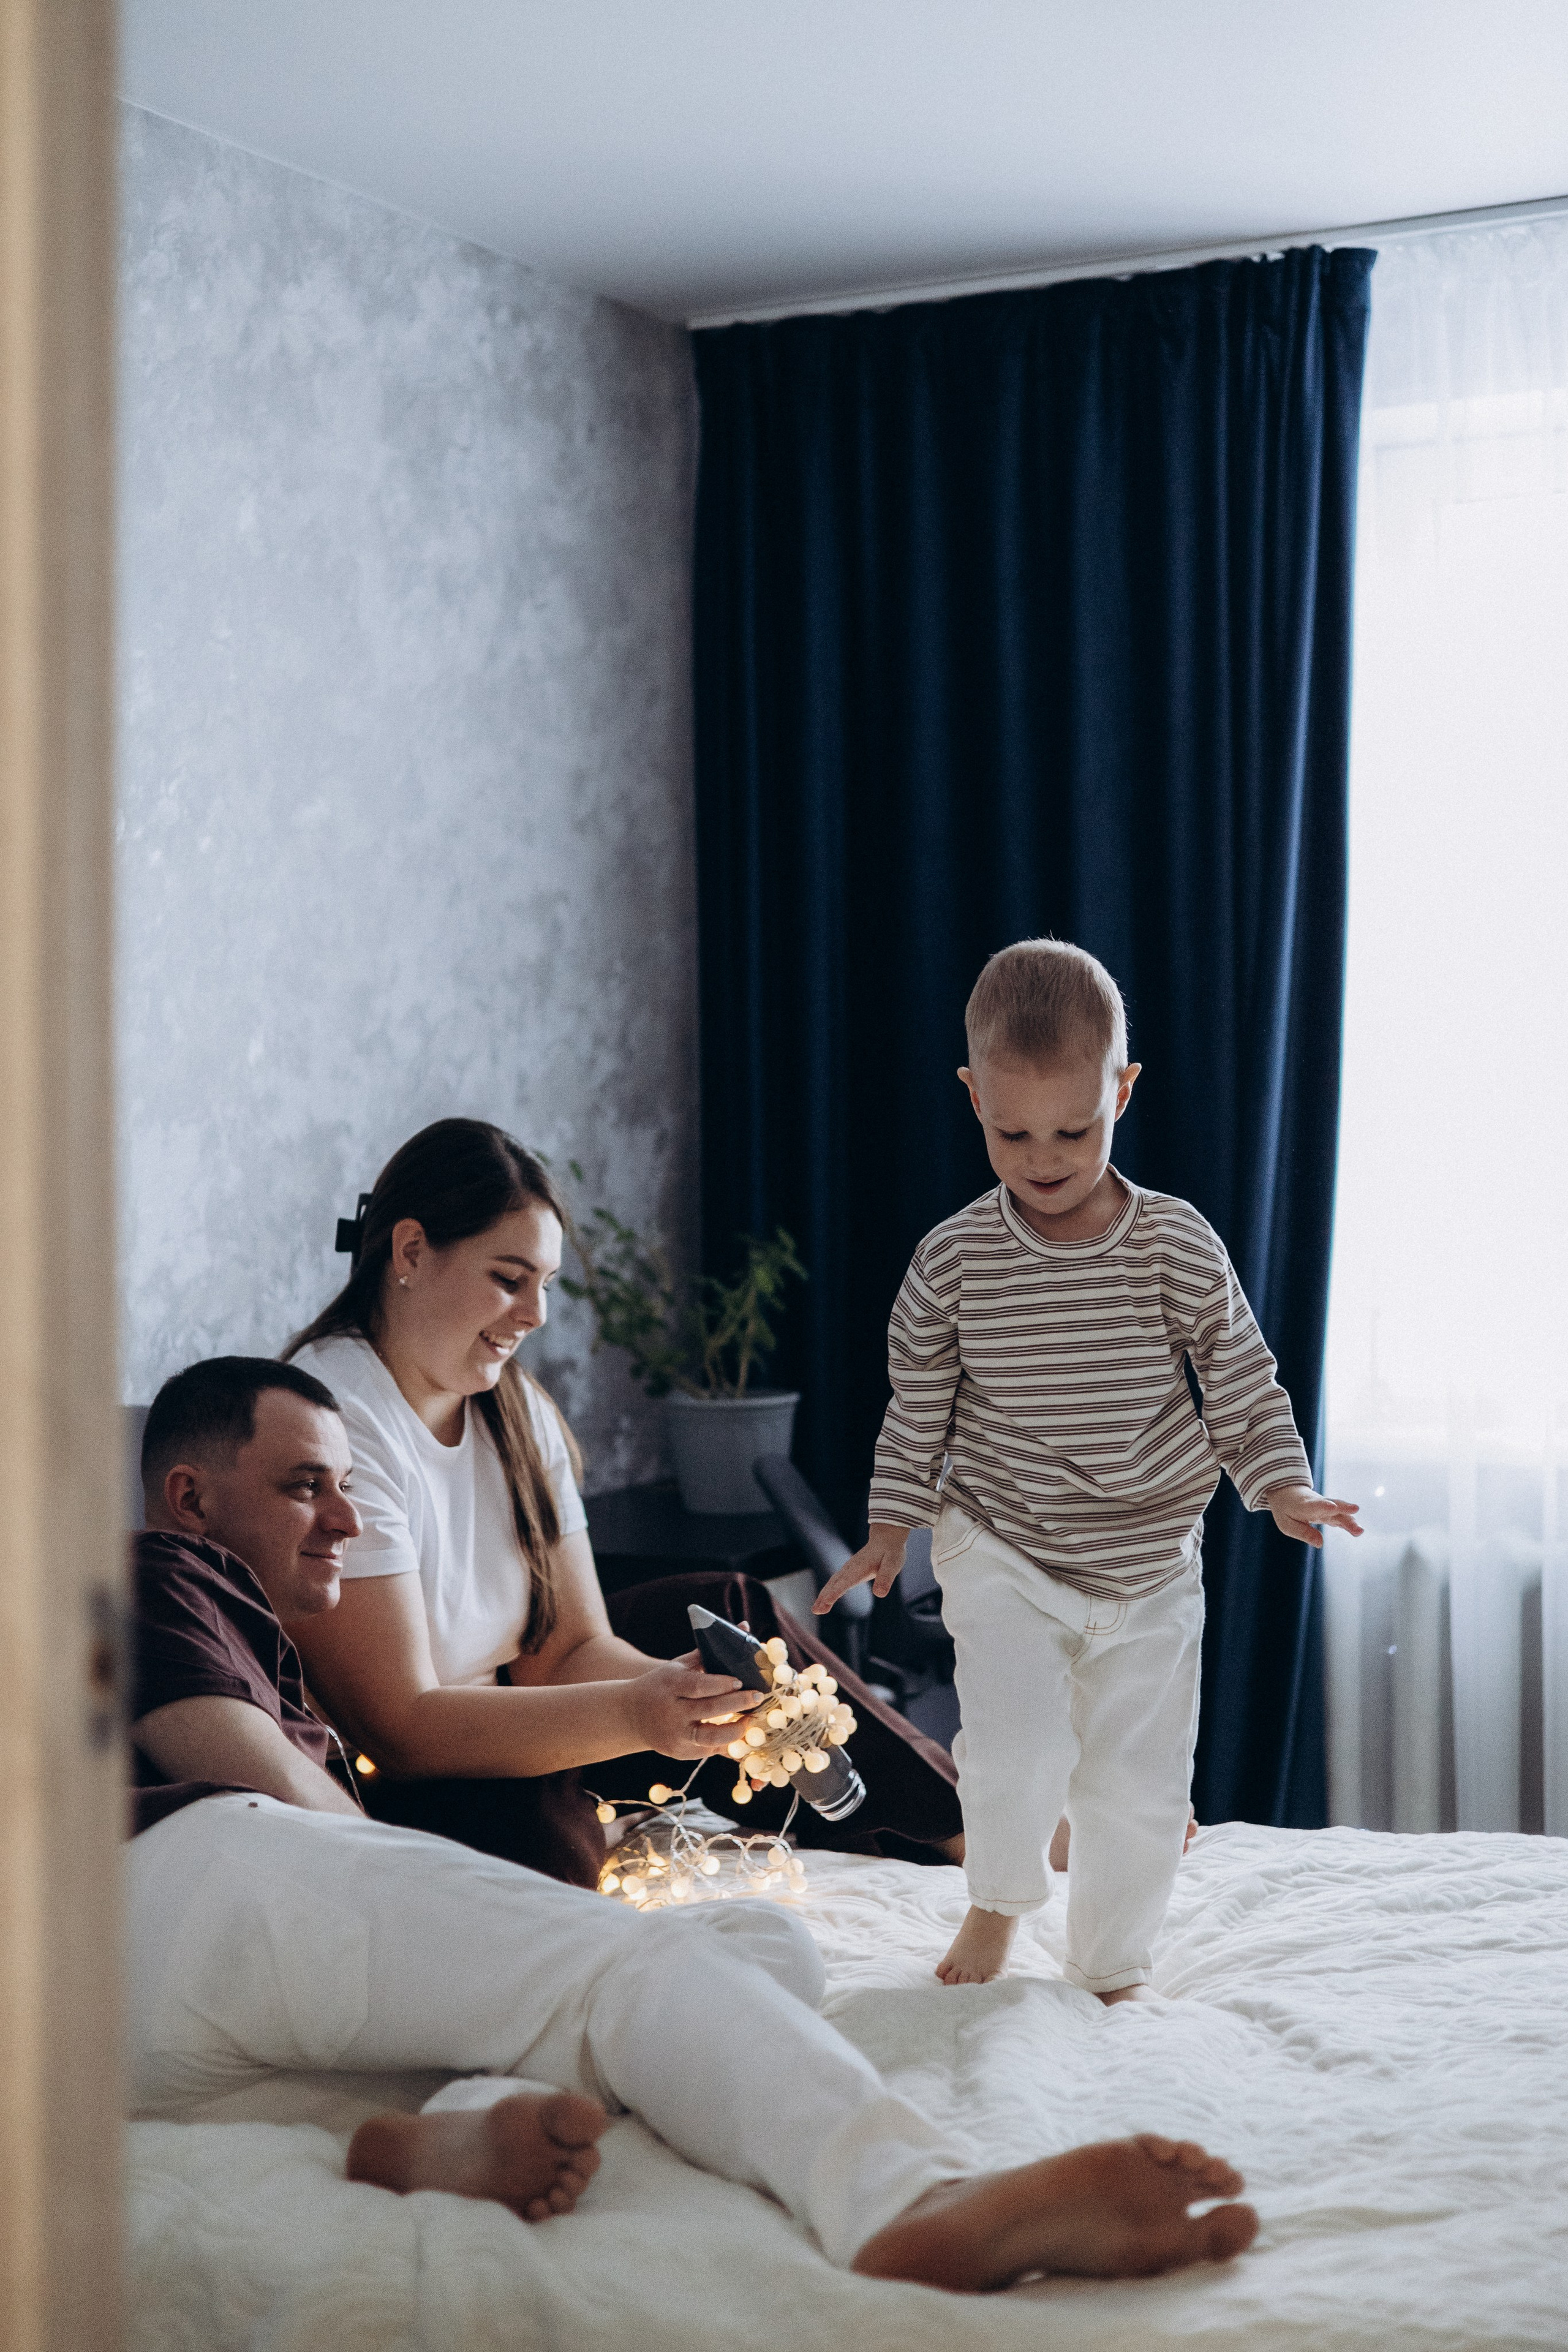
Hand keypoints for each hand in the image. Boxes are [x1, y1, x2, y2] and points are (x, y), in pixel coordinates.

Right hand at [625, 1660, 764, 1760]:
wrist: (630, 1715)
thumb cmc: (662, 1685)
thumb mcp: (678, 1666)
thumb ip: (709, 1651)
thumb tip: (744, 1627)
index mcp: (670, 1685)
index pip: (698, 1685)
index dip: (721, 1684)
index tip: (740, 1681)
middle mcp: (670, 1712)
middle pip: (708, 1710)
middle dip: (736, 1704)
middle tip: (757, 1697)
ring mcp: (674, 1735)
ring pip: (709, 1738)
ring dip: (735, 1731)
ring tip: (751, 1721)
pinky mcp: (678, 1752)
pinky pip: (707, 1751)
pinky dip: (726, 1745)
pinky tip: (742, 1737)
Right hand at [813, 1523, 909, 1613]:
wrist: (885, 1538)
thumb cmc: (891, 1551)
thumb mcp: (893, 1564)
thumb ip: (886, 1577)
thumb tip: (880, 1594)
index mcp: (860, 1568)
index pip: (846, 1582)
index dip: (836, 1592)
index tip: (826, 1601)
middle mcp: (851, 1568)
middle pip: (834, 1583)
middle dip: (825, 1597)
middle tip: (816, 1611)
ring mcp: (848, 1569)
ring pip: (832, 1583)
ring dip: (823, 1595)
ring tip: (816, 1610)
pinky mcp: (849, 1571)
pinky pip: (835, 1582)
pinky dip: (828, 1591)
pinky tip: (824, 1600)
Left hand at [1265, 1485, 1362, 1545]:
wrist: (1288, 1492)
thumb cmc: (1286, 1510)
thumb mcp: (1286, 1524)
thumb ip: (1303, 1533)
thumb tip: (1320, 1544)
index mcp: (1304, 1506)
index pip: (1314, 1506)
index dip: (1323, 1506)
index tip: (1332, 1507)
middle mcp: (1318, 1504)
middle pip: (1332, 1507)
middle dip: (1344, 1509)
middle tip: (1356, 1510)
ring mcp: (1326, 1507)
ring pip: (1340, 1512)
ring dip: (1350, 1519)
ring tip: (1359, 1530)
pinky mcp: (1331, 1511)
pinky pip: (1341, 1517)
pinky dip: (1349, 1523)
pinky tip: (1357, 1531)